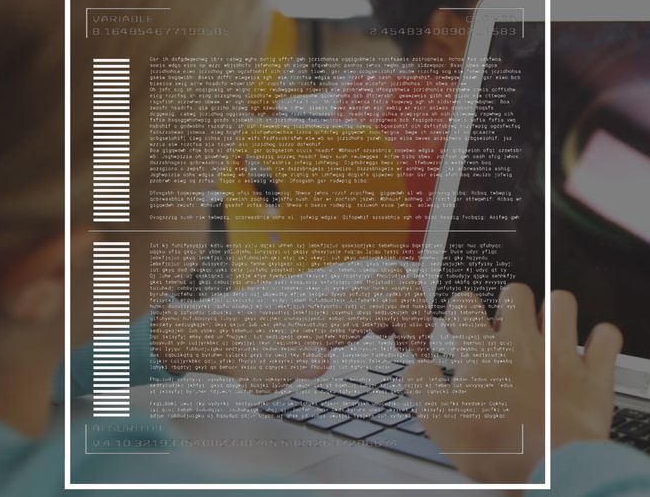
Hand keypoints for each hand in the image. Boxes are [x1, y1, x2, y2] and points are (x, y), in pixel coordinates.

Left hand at [153, 264, 431, 393]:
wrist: (231, 336)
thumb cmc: (253, 354)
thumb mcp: (272, 367)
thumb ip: (297, 363)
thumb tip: (319, 361)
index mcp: (336, 313)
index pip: (395, 299)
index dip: (416, 323)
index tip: (415, 353)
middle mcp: (343, 298)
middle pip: (402, 283)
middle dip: (418, 314)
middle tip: (411, 347)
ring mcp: (342, 296)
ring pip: (394, 282)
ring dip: (408, 310)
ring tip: (399, 342)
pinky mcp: (339, 301)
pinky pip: (380, 292)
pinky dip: (394, 311)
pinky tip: (382, 335)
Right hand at [404, 284, 621, 483]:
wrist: (551, 468)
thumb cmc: (498, 447)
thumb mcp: (440, 421)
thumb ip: (423, 386)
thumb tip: (418, 368)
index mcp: (484, 353)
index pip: (465, 303)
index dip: (460, 310)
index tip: (462, 326)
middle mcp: (523, 344)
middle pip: (515, 292)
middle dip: (509, 303)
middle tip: (506, 327)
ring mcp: (562, 355)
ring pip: (563, 303)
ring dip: (555, 312)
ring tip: (548, 331)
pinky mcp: (594, 374)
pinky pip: (607, 337)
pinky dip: (601, 339)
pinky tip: (591, 349)